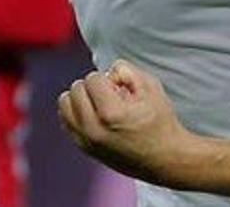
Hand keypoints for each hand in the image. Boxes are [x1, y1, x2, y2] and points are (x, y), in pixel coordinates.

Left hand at [58, 60, 193, 183]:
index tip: (123, 88)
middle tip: (112, 94)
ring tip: (100, 103)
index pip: (92, 78)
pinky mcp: (84, 148)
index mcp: (111, 113)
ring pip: (65, 104)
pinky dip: (77, 111)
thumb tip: (108, 72)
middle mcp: (94, 129)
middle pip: (76, 89)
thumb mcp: (151, 87)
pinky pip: (66, 120)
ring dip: (80, 97)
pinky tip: (95, 114)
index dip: (109, 77)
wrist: (164, 159)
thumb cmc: (159, 120)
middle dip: (93, 85)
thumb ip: (126, 70)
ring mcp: (86, 141)